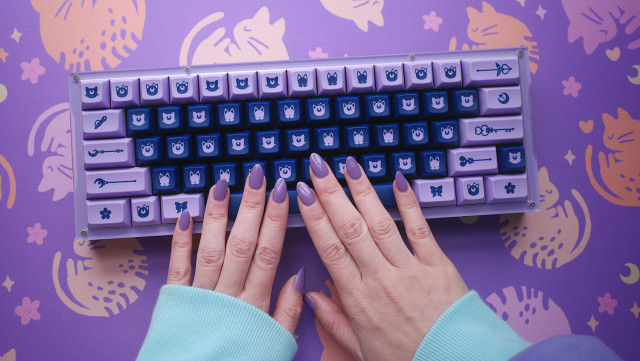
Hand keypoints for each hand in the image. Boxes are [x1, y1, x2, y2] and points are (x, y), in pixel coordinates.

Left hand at [167, 164, 302, 333]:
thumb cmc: (239, 360)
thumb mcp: (273, 343)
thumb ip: (288, 310)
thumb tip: (298, 275)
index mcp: (254, 303)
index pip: (269, 252)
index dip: (276, 219)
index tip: (283, 191)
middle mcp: (227, 293)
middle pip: (242, 242)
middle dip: (251, 205)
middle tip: (257, 174)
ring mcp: (199, 293)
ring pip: (212, 246)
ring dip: (218, 213)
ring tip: (223, 183)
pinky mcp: (175, 298)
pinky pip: (177, 264)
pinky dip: (180, 238)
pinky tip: (185, 213)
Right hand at [298, 154, 468, 360]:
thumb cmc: (408, 360)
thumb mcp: (361, 350)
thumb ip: (333, 320)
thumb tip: (308, 294)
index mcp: (358, 299)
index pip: (329, 249)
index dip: (314, 217)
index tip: (301, 193)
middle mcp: (380, 279)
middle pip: (350, 229)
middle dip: (331, 194)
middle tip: (317, 166)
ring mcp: (410, 270)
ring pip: (380, 223)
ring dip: (363, 191)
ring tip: (349, 165)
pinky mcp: (437, 265)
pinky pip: (420, 229)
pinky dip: (409, 204)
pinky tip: (398, 180)